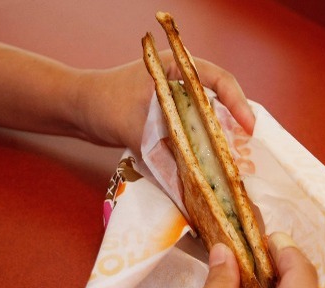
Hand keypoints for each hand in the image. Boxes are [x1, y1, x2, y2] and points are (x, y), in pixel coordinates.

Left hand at [73, 51, 255, 150]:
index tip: (249, 127)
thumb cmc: (101, 104)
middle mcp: (181, 81)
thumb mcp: (133, 127)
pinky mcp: (168, 118)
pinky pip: (193, 132)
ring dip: (219, 140)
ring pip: (207, 119)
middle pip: (219, 101)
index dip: (238, 103)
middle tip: (248, 153)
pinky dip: (201, 148)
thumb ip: (159, 152)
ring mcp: (175, 99)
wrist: (75, 109)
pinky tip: (209, 167)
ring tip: (234, 164)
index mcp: (177, 67)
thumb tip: (186, 183)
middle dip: (234, 127)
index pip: (219, 80)